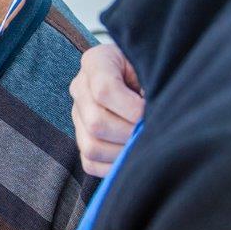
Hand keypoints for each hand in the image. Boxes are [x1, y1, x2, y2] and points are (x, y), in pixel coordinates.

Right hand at [69, 44, 144, 177]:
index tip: (150, 111)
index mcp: (96, 63)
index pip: (104, 90)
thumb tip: (152, 120)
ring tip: (144, 144)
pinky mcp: (82, 137)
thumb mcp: (149, 65)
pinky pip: (90, 162)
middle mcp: (80, 88)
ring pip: (92, 146)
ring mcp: (78, 115)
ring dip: (123, 152)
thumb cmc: (148, 67)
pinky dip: (113, 166)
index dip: (132, 108)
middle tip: (151, 132)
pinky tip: (132, 156)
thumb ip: (151, 85)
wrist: (139, 72)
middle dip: (130, 133)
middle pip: (96, 123)